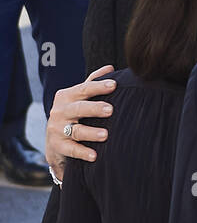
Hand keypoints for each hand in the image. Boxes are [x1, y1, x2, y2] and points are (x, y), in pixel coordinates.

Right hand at [45, 66, 115, 181]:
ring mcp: (57, 129)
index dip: (98, 87)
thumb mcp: (80, 98)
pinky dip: (83, 152)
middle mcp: (60, 111)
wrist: (55, 142)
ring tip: (106, 134)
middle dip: (94, 109)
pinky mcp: (58, 146)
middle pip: (78, 108)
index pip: (83, 89)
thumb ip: (92, 83)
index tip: (114, 85)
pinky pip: (71, 149)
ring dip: (91, 132)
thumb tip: (110, 67)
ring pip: (75, 130)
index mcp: (67, 97)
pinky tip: (94, 155)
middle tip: (110, 110)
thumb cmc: (74, 115)